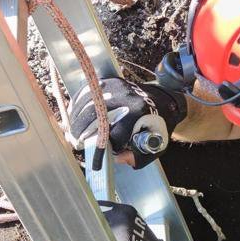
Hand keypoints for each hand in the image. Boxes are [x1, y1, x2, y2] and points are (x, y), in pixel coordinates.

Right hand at [68, 77, 185, 167]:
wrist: (166, 99)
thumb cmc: (160, 124)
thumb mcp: (156, 144)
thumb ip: (137, 156)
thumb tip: (116, 159)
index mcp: (137, 114)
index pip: (112, 135)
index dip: (103, 147)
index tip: (98, 155)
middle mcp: (125, 98)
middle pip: (95, 118)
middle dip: (82, 133)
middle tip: (76, 143)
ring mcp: (116, 87)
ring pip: (87, 104)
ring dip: (77, 119)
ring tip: (73, 132)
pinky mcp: (111, 81)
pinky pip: (88, 92)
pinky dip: (78, 104)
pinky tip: (74, 114)